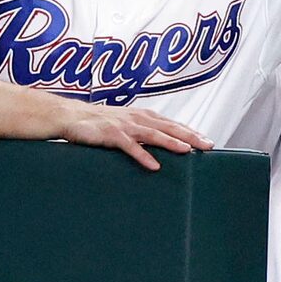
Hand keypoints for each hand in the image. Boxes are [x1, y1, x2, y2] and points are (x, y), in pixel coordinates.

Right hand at [53, 101, 209, 171]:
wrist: (71, 116)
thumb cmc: (100, 122)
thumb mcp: (127, 123)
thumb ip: (144, 130)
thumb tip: (163, 142)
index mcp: (144, 116)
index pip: (173, 124)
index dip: (192, 132)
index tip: (208, 141)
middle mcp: (138, 118)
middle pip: (170, 128)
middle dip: (191, 136)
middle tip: (209, 145)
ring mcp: (125, 126)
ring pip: (154, 134)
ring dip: (171, 143)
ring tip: (188, 151)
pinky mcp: (111, 135)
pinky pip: (130, 146)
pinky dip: (143, 155)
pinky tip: (154, 165)